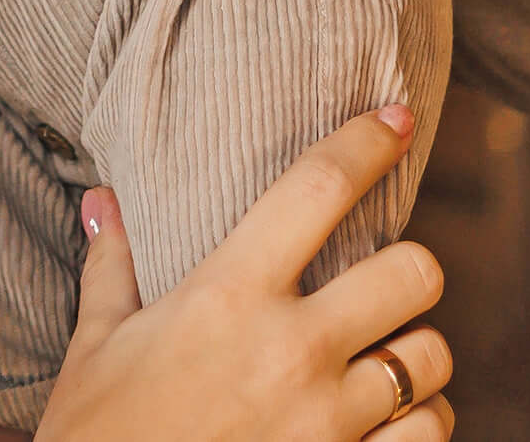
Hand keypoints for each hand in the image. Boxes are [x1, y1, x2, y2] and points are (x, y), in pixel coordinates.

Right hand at [31, 108, 452, 441]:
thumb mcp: (96, 346)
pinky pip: (431, 433)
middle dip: (408, 269)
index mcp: (226, 296)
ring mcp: (329, 420)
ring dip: (415, 353)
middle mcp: (291, 349)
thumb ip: (112, 267)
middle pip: (414, 271)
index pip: (317, 187)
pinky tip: (390, 420)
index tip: (394, 119)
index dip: (366, 141)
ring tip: (384, 358)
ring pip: (433, 356)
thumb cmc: (99, 436)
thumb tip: (103, 200)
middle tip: (381, 283)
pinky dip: (420, 422)